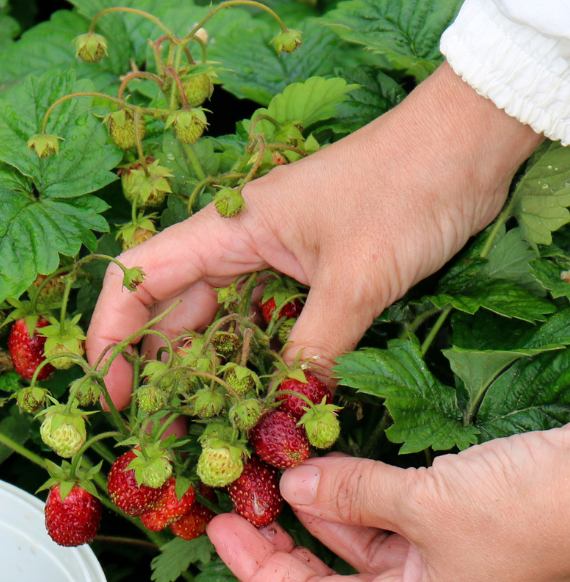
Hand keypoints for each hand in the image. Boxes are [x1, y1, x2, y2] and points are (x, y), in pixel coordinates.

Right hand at [86, 64, 541, 407]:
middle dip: (157, 374)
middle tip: (161, 437)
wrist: (470, 145)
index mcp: (228, 229)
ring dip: (203, 376)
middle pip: (170, 312)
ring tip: (198, 433)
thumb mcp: (359, 277)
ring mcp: (268, 261)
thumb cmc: (409, 188)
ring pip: (212, 325)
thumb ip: (314, 348)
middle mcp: (236, 245)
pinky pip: (256, 328)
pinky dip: (249, 366)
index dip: (111, 335)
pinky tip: (250, 404)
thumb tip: (285, 416)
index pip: (139, 278)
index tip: (112, 393)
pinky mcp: (301, 277)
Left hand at [205, 427, 569, 581]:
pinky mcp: (453, 526)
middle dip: (280, 540)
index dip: (257, 570)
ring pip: (355, 539)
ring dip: (316, 506)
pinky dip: (354, 491)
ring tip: (271, 472)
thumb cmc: (529, 509)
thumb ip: (351, 494)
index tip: (217, 531)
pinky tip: (323, 465)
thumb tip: (290, 485)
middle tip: (235, 502)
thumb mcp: (426, 502)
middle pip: (327, 576)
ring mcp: (438, 563)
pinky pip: (385, 514)